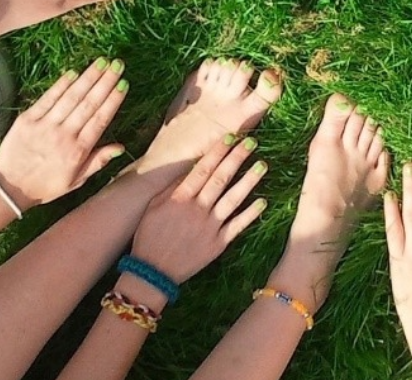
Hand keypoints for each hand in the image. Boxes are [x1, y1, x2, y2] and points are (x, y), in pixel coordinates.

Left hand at [0, 58, 128, 209]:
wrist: (8, 189)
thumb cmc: (44, 186)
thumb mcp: (76, 181)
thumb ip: (98, 162)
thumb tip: (120, 146)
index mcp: (78, 151)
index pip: (100, 119)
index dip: (113, 100)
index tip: (123, 83)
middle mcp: (64, 135)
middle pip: (88, 104)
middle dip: (104, 82)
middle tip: (117, 64)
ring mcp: (45, 126)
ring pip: (71, 97)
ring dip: (87, 78)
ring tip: (101, 62)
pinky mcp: (27, 120)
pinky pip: (48, 99)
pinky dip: (61, 85)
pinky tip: (73, 72)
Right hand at [131, 137, 267, 282]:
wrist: (152, 273)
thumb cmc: (148, 238)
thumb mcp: (153, 208)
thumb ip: (172, 188)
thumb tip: (189, 170)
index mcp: (180, 199)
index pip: (202, 169)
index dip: (217, 152)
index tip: (230, 138)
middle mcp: (197, 209)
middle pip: (220, 179)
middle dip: (237, 158)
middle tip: (251, 143)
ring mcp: (210, 227)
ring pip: (233, 199)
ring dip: (249, 181)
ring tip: (262, 165)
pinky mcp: (218, 244)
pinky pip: (237, 225)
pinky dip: (251, 213)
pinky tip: (263, 201)